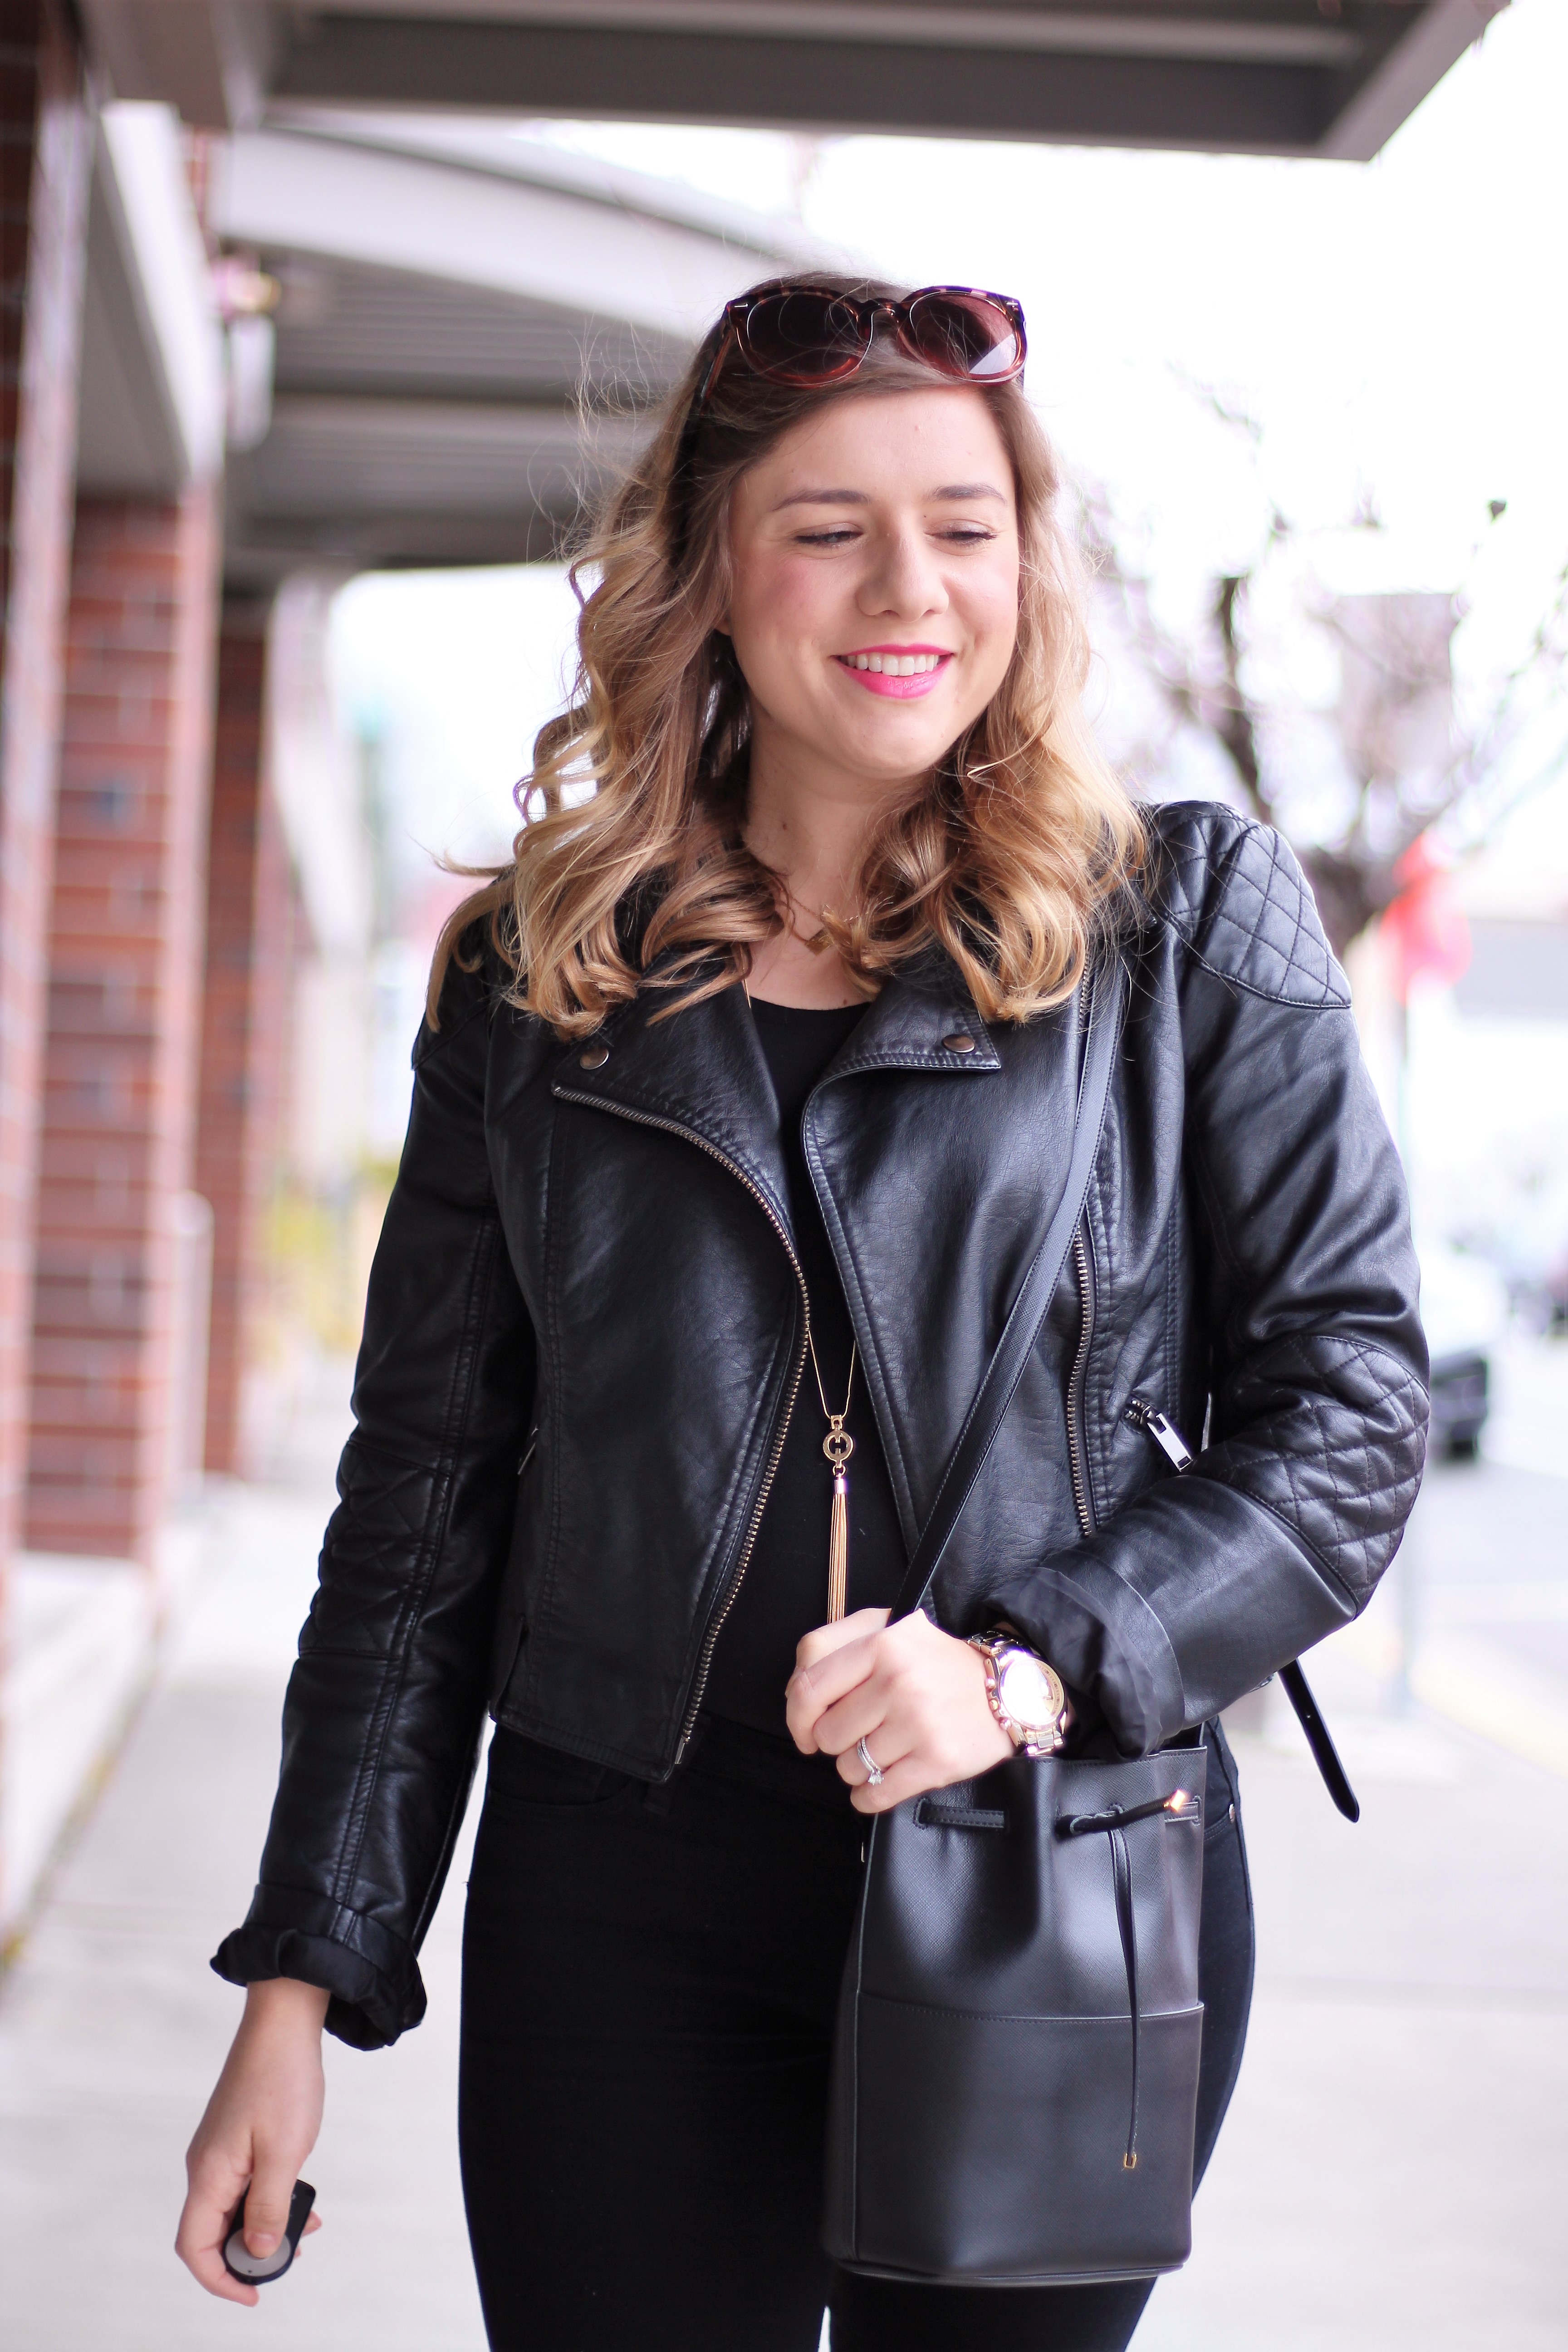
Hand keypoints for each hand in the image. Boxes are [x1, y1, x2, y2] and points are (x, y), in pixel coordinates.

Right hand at [176, 1977, 328, 2303]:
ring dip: (264, 2225)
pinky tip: (301, 2196)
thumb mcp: (284, 2152)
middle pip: (213, 2232)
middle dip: (248, 2254)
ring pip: (233, 2208)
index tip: (254, 2295)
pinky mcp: (237, 2137)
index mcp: (209, 2174)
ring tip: (305, 2226)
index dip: (220, 2280)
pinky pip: (246, 2183)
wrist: (284, 2021)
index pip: (195, 2247)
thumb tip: (259, 2254)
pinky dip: (270, 2197)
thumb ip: (269, 2208)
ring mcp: (221, 2151)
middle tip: (290, 2257)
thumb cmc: (282, 2079)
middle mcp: (207, 2166)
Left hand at [785, 1606, 1011, 1811]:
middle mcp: (898, 1682)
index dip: (797, 1717)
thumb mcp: (888, 1630)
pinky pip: (876, 1794)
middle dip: (836, 1742)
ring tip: (882, 1751)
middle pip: (828, 1734)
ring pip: (850, 1767)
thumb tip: (795, 1693)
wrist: (1009, 1688)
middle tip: (860, 1734)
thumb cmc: (936, 1661)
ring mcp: (918, 1723)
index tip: (805, 1731)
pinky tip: (880, 1783)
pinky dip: (868, 1796)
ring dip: (857, 1767)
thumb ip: (834, 1646)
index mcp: (882, 1644)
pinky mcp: (936, 1761)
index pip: (810, 1688)